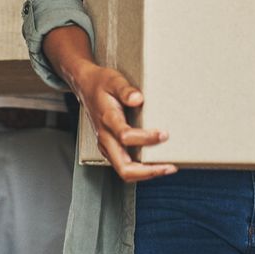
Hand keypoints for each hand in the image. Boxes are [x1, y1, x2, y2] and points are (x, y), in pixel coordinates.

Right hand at [70, 62, 175, 182]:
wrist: (86, 86)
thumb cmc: (101, 83)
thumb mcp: (114, 80)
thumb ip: (126, 90)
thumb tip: (138, 98)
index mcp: (107, 119)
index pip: (125, 136)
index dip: (146, 138)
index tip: (164, 134)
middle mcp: (105, 136)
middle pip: (123, 167)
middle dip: (148, 171)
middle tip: (169, 167)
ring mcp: (106, 145)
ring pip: (124, 170)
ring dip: (146, 173)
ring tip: (167, 167)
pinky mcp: (109, 147)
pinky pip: (124, 165)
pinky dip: (141, 168)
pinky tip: (155, 162)